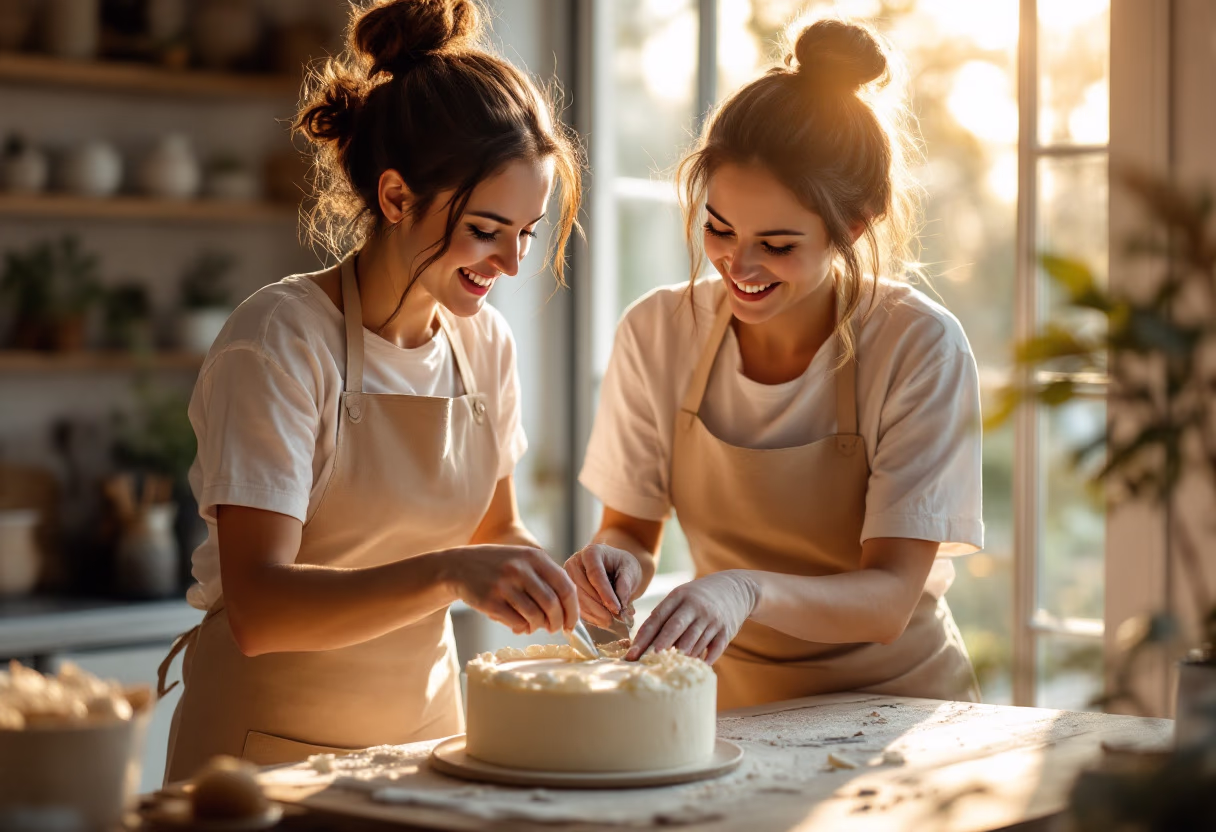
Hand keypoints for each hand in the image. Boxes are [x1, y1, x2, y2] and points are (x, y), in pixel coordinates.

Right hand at [449, 545, 578, 634]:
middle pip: (552, 604)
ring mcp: (505, 584)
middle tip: (555, 629)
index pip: (565, 587)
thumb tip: (568, 611)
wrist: (459, 565)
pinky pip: (517, 622)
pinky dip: (522, 628)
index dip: (573, 610)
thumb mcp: (523, 560)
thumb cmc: (498, 566)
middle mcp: (521, 569)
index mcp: (535, 557)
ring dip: (539, 627)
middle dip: (558, 622)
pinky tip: (519, 626)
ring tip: (534, 626)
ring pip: (535, 616)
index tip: (572, 623)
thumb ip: (546, 578)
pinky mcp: (490, 601)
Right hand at [562, 544, 641, 629]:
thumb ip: (625, 586)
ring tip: (609, 622)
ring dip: (593, 614)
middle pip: (582, 588)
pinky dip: (589, 616)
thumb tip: (620, 607)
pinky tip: (601, 621)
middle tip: (613, 619)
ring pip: (577, 599)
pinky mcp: (568, 591)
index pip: (595, 573)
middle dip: (598, 606)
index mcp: (591, 552)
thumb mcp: (630, 571)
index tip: (617, 608)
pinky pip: (575, 607)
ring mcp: (568, 577)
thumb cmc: (623, 566)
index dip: (606, 593)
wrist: (615, 567)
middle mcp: (575, 562)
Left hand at [627, 571, 757, 663]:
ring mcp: (712, 618)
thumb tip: (642, 646)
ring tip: (668, 669)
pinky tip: (695, 669)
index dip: (644, 637)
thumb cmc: (698, 598)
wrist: (735, 589)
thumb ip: (664, 617)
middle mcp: (695, 606)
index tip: (632, 653)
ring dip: (680, 656)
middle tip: (649, 660)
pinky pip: (714, 649)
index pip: (658, 617)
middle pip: (675, 627)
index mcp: (678, 596)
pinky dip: (705, 660)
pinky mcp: (726, 630)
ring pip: (694, 641)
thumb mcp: (681, 598)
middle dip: (662, 644)